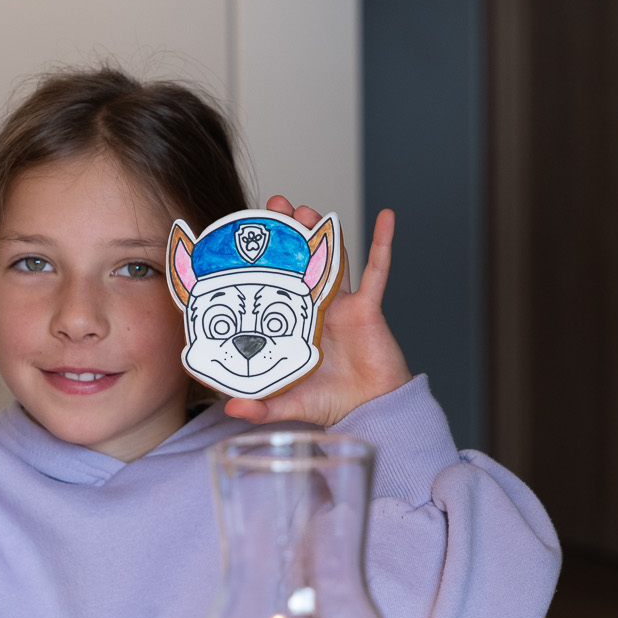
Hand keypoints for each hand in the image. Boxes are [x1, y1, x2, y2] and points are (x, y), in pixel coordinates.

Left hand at [224, 199, 410, 428]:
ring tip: (302, 209)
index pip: (272, 284)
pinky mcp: (368, 308)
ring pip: (331, 256)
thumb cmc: (332, 404)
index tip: (243, 237)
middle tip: (273, 206)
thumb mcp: (288, 404)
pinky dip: (383, 242)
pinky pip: (378, 270)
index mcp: (291, 323)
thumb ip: (261, 405)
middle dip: (287, 231)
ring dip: (320, 230)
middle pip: (300, 260)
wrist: (372, 412)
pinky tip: (386, 216)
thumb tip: (231, 408)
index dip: (261, 260)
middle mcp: (314, 307)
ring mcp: (342, 304)